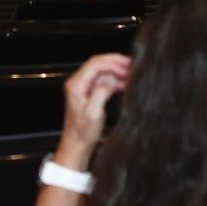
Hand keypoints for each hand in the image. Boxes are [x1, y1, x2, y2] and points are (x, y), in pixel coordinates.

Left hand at [55, 52, 129, 168]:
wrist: (77, 143)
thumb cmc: (83, 132)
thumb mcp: (93, 113)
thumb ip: (101, 93)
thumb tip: (111, 80)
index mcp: (76, 85)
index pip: (95, 65)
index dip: (112, 64)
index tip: (125, 68)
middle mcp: (77, 83)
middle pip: (97, 64)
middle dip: (114, 62)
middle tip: (130, 64)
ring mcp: (82, 87)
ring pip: (100, 71)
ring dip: (115, 70)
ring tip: (130, 73)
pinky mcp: (88, 92)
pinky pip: (101, 80)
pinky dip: (113, 79)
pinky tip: (124, 84)